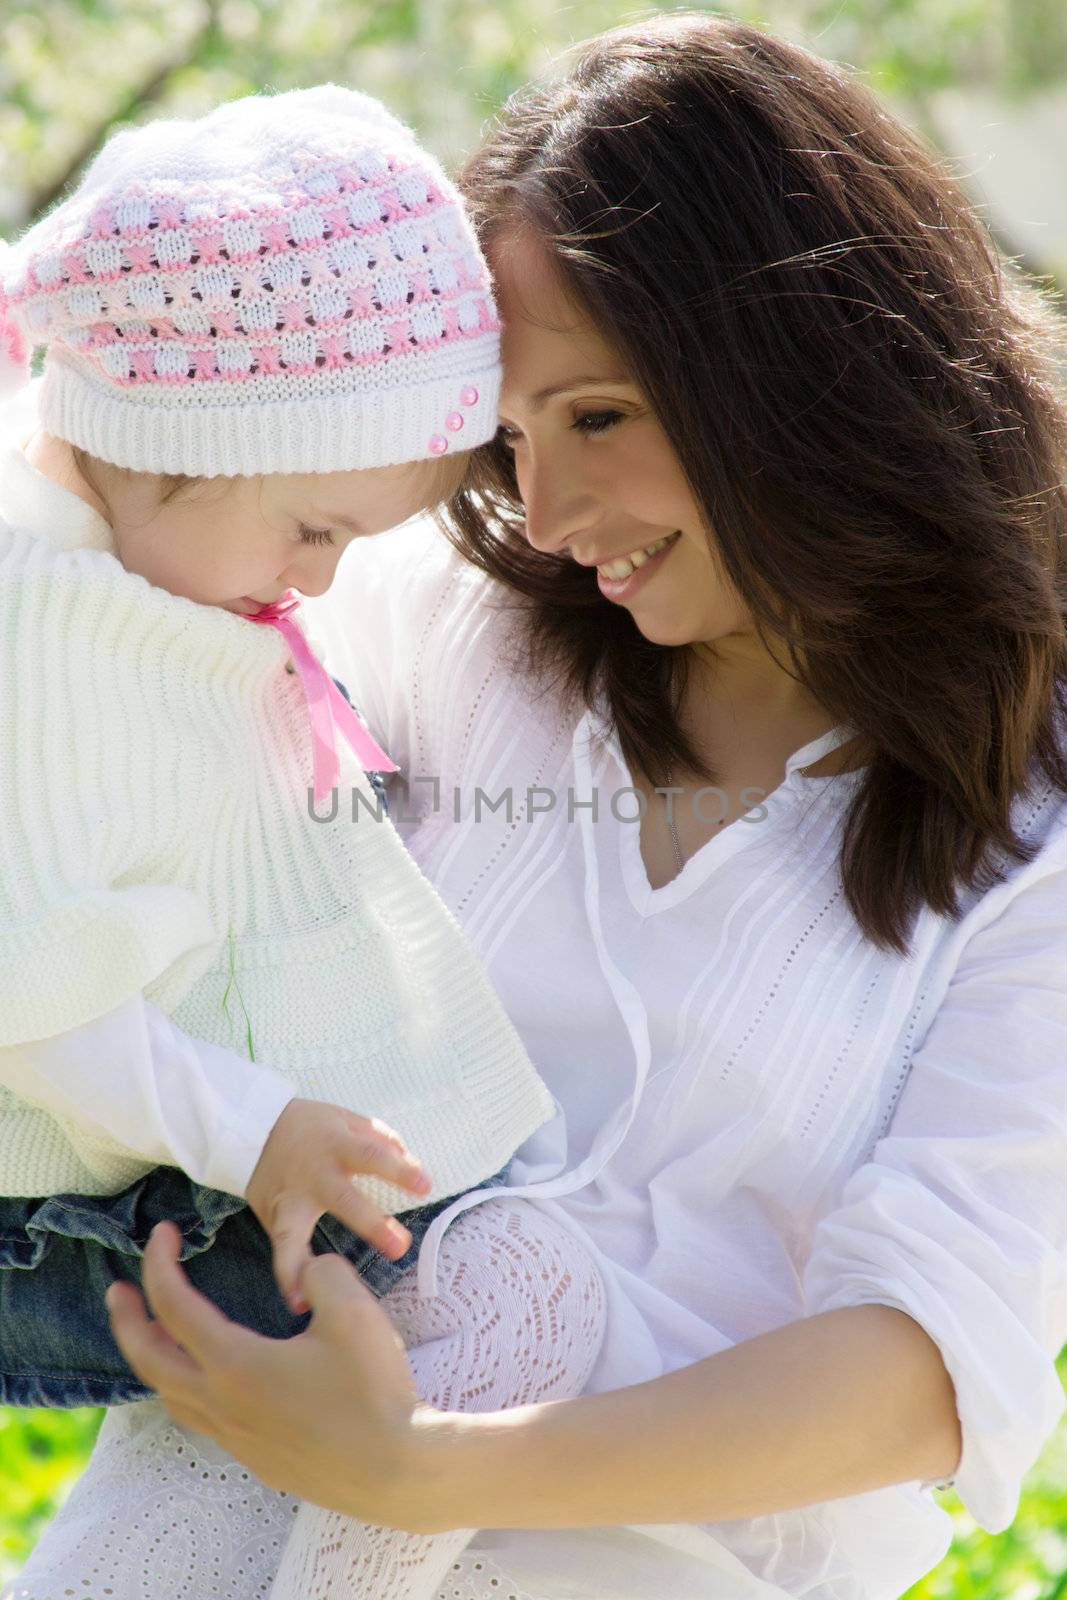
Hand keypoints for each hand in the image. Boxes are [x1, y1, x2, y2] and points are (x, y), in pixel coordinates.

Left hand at [106, 1221, 449, 1528]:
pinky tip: (212, 1381)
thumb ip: (319, 1273)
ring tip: (156, 1336)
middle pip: (150, 1361)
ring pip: (172, 1397)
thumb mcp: (352, 1311)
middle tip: (119, 1291)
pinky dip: (187, 1389)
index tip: (162, 1233)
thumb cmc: (373, 1390)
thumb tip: (305, 1272)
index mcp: (235, 1365)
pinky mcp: (259, 1459)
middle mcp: (223, 1405)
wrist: (397, 1469)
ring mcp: (238, 1438)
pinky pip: (202, 1420)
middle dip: (127, 1320)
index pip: (175, 1307)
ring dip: (153, 1360)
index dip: (160, 1264)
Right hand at [245, 1098, 432, 1314]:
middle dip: (370, 1224)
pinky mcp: (267, 1214)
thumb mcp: (349, 1120)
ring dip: (300, 1267)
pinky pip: (280, 1247)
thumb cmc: (314, 1127)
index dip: (398, 1169)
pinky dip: (287, 1275)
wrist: (254, 1127)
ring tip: (310, 1298)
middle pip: (342, 1199)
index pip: (371, 1155)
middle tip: (400, 1248)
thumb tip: (413, 1168)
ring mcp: (286, 1197)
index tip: (425, 1186)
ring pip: (290, 1233)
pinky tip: (299, 1301)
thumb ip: (382, 1142)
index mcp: (337, 1144)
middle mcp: (312, 1173)